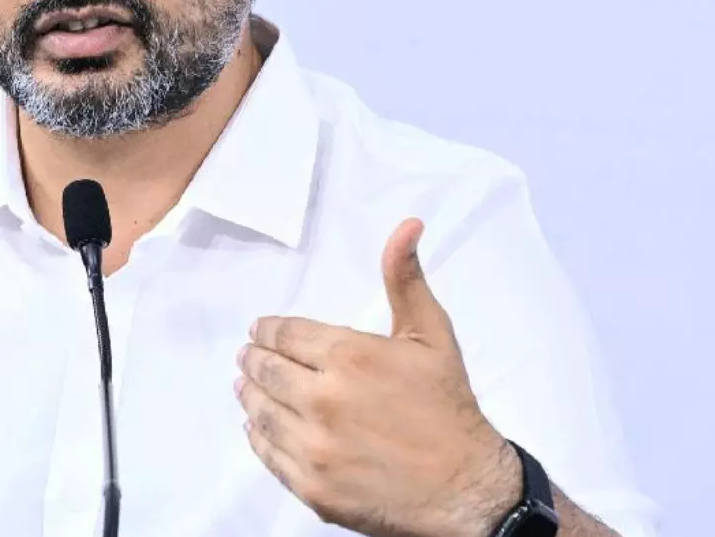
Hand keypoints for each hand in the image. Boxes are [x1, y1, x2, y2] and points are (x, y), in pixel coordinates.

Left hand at [235, 218, 521, 536]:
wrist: (467, 489)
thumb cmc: (448, 408)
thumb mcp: (432, 336)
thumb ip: (405, 280)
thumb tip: (406, 226)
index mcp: (349, 356)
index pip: (284, 335)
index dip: (267, 331)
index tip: (260, 331)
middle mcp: (324, 399)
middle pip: (266, 371)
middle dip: (253, 359)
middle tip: (248, 356)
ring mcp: (314, 446)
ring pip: (260, 411)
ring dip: (249, 394)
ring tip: (246, 385)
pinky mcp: (311, 486)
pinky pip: (267, 454)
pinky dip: (257, 435)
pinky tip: (257, 426)